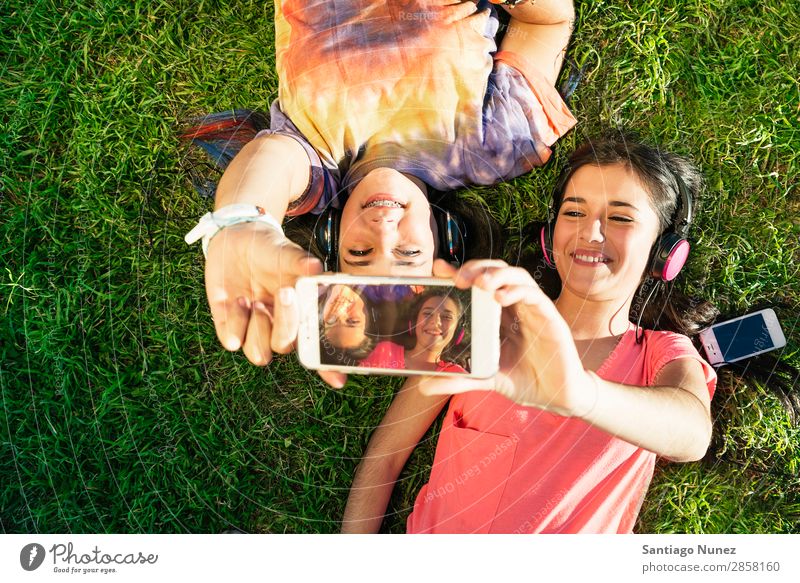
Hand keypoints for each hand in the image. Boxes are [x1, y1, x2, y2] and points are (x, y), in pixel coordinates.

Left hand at [204, 222, 321, 366]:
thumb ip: (298, 262)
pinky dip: (234, 323)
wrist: (236, 239)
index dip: (328, 367)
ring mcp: (254, 328)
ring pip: (258, 354)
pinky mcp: (229, 325)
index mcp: (301, 313)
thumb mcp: (285, 251)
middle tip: (284, 292)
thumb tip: (315, 267)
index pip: (317, 346)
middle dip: (286, 324)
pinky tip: (236, 300)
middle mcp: (280, 325)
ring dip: (257, 327)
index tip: (338, 381)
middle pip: (286, 347)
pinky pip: (231, 341)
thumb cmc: (269, 249)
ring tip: (253, 299)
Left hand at [416, 259, 595, 415]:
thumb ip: (459, 378)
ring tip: (480, 284)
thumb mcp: (486, 378)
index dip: (461, 271)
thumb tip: (423, 386)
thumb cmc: (524, 381)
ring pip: (517, 276)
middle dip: (477, 268)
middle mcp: (516, 306)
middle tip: (458, 278)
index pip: (479, 283)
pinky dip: (518, 292)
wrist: (557, 397)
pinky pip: (535, 296)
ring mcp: (534, 309)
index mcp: (499, 314)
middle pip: (497, 271)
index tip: (439, 270)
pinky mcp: (551, 318)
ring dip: (497, 274)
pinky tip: (501, 299)